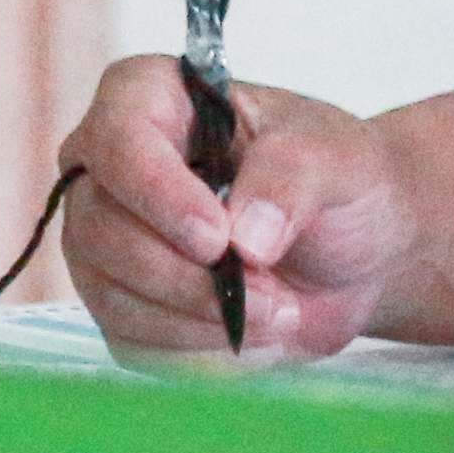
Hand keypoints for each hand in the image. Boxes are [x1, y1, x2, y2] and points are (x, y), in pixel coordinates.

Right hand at [57, 57, 433, 359]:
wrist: (354, 249)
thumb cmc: (333, 178)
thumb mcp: (335, 158)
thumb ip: (292, 179)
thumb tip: (245, 239)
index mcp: (150, 98)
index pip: (117, 138)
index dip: (157, 194)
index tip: (216, 239)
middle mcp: (109, 169)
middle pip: (99, 228)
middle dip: (186, 278)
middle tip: (270, 296)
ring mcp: (105, 242)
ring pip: (110, 295)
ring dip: (199, 320)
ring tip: (279, 314)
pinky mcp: (121, 308)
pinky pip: (134, 344)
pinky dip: (199, 354)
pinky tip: (254, 336)